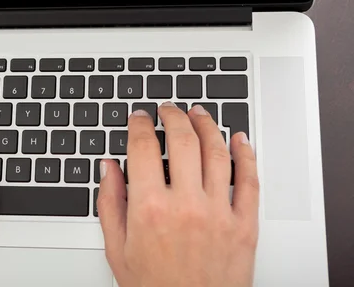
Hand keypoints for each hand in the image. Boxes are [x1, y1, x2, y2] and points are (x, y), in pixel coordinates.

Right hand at [98, 102, 258, 286]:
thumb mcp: (116, 249)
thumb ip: (109, 203)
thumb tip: (108, 167)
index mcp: (149, 209)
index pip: (143, 148)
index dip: (139, 125)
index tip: (139, 118)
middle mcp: (185, 206)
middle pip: (183, 141)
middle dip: (173, 116)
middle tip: (167, 109)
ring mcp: (218, 214)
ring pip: (217, 152)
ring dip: (208, 125)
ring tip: (199, 113)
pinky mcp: (244, 226)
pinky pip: (249, 181)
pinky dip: (246, 155)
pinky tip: (240, 140)